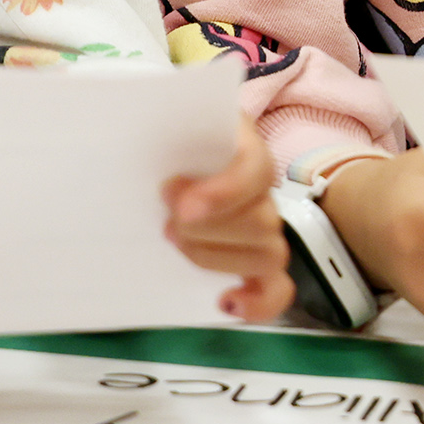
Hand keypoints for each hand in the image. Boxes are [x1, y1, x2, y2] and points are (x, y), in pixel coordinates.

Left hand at [162, 119, 294, 322]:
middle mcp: (262, 188)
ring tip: (177, 242)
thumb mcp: (163, 122)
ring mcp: (263, 226)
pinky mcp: (254, 260)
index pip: (256, 170)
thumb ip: (158, 125)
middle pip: (263, 220)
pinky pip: (277, 288)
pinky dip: (259, 302)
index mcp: (245, 146)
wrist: (167, 152)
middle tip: (167, 218)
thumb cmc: (166, 138)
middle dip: (209, 229)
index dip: (224, 193)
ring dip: (217, 256)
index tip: (180, 201)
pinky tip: (227, 301)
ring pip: (268, 254)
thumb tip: (146, 152)